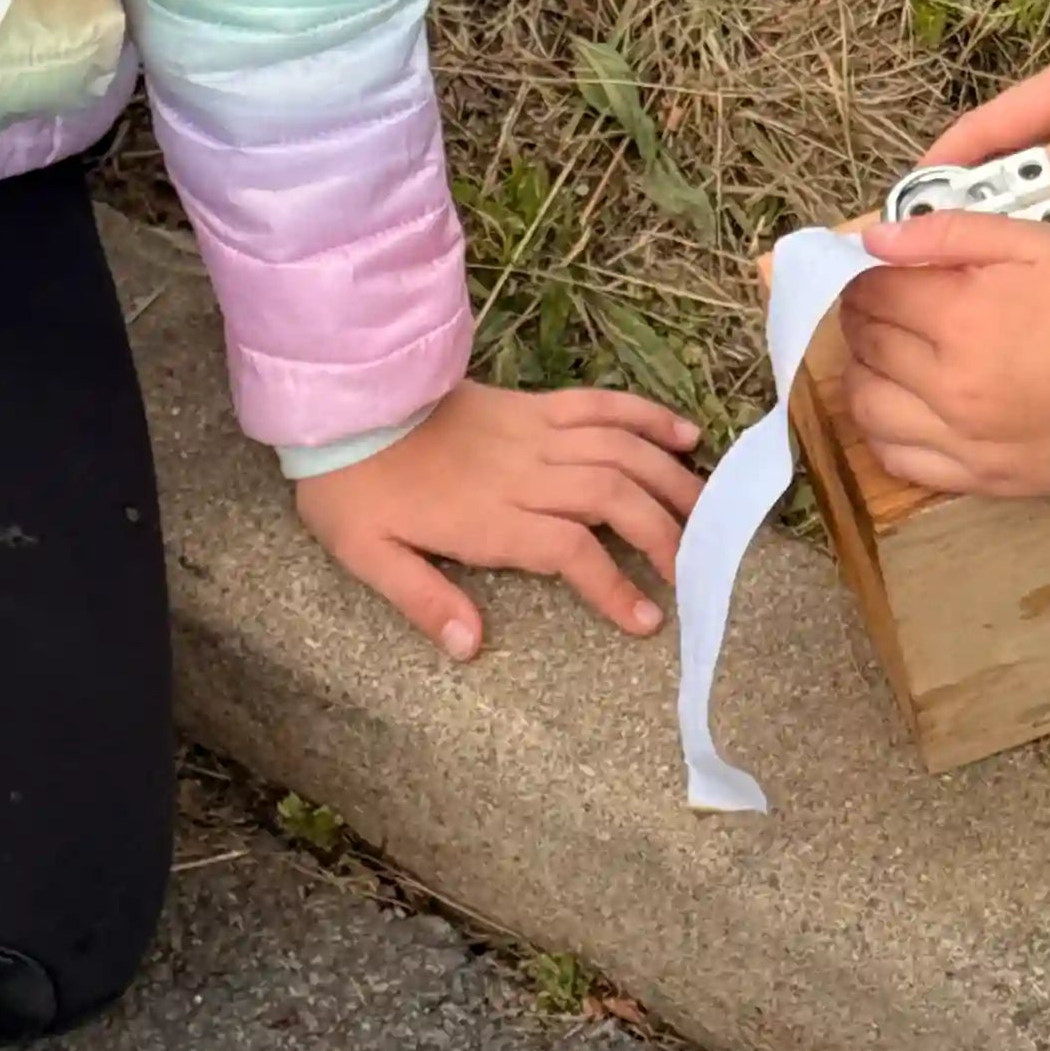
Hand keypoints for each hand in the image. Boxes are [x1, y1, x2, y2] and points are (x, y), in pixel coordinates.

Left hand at [293, 380, 703, 661]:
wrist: (341, 403)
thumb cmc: (352, 488)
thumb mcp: (369, 556)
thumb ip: (424, 600)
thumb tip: (470, 647)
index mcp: (488, 517)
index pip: (570, 550)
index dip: (614, 585)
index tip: (647, 621)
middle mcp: (523, 473)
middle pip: (612, 497)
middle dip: (663, 535)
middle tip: (696, 571)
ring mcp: (531, 432)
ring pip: (619, 450)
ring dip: (670, 480)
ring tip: (708, 514)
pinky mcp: (531, 405)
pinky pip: (599, 404)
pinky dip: (645, 416)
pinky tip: (683, 434)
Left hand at [830, 209, 1049, 497]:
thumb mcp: (1033, 241)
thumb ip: (948, 233)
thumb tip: (874, 239)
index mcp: (959, 317)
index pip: (873, 294)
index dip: (863, 278)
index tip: (873, 274)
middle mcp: (947, 385)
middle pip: (868, 349)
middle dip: (861, 320)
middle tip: (878, 307)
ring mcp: (959, 439)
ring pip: (870, 410)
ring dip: (863, 377)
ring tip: (883, 358)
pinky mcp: (978, 478)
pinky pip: (901, 462)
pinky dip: (883, 434)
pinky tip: (898, 410)